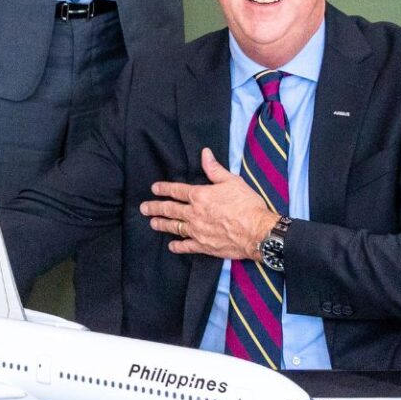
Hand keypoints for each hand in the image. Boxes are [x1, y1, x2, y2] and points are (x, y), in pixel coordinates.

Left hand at [140, 147, 278, 259]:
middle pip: (169, 209)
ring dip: (161, 224)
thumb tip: (204, 153)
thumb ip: (214, 169)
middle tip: (143, 208)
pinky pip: (186, 246)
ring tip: (152, 223)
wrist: (257, 231)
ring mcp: (197, 231)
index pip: (177, 190)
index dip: (164, 188)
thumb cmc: (247, 204)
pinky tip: (171, 245)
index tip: (154, 188)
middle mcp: (194, 213)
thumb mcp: (232, 181)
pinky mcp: (204, 245)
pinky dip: (177, 246)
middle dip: (155, 207)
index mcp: (200, 196)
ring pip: (174, 227)